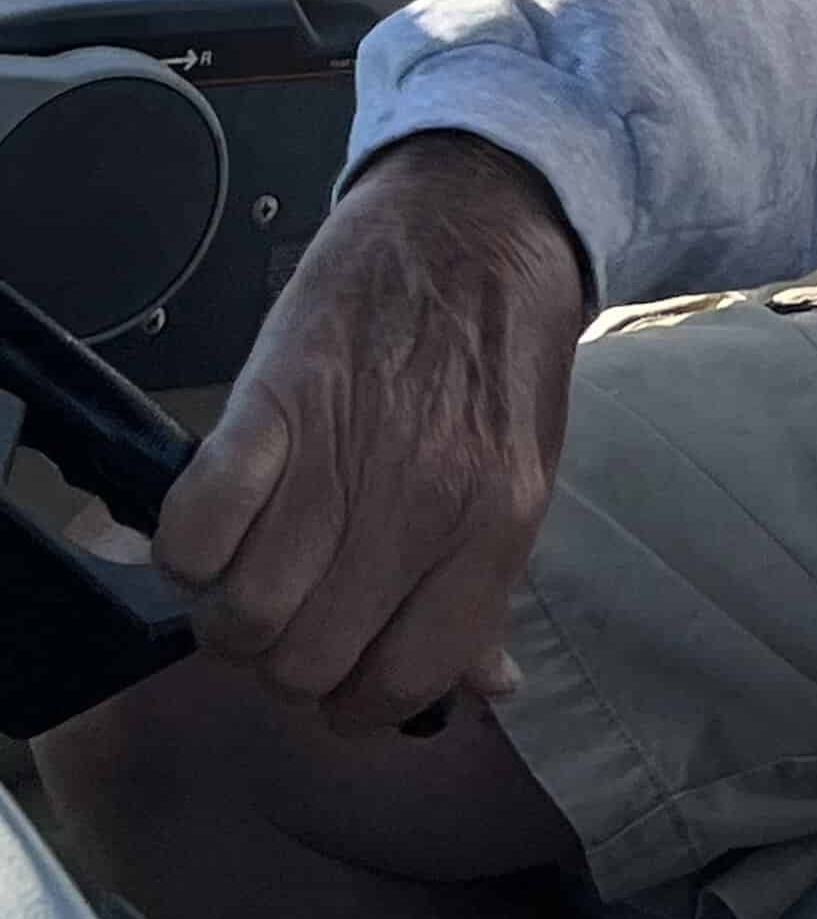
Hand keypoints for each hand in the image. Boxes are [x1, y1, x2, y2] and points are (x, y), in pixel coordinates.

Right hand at [150, 129, 590, 735]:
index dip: (357, 701)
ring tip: (246, 567)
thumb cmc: (500, 353)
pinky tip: (216, 521)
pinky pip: (197, 530)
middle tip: (289, 609)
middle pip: (306, 663)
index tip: (339, 670)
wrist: (478, 217)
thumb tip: (489, 687)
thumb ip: (491, 588)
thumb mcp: (526, 472)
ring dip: (227, 613)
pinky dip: (188, 547)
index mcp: (494, 526)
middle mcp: (420, 503)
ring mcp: (342, 453)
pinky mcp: (272, 399)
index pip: (403, 683)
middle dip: (284, 659)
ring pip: (244, 616)